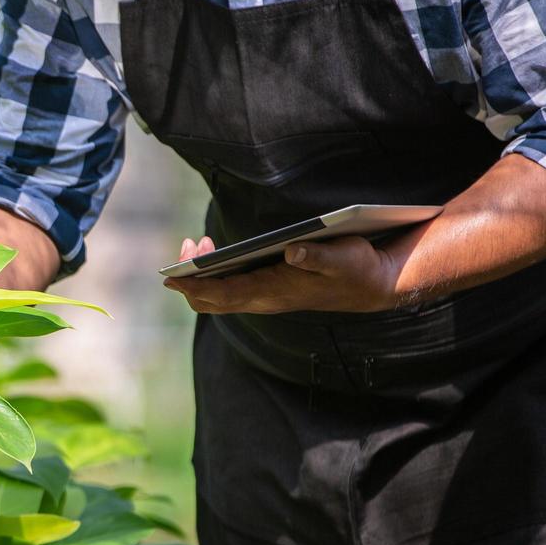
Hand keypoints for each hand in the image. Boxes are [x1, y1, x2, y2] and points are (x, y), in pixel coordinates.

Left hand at [163, 235, 399, 313]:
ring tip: (198, 243)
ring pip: (217, 296)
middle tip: (190, 244)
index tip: (172, 275)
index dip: (194, 286)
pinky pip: (228, 290)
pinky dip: (213, 273)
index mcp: (274, 294)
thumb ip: (318, 256)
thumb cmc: (357, 269)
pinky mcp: (268, 290)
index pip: (223, 295)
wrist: (373, 286)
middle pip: (210, 300)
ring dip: (199, 275)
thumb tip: (292, 251)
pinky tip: (215, 252)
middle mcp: (263, 300)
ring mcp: (264, 298)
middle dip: (189, 277)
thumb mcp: (344, 258)